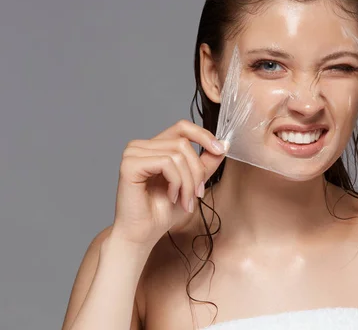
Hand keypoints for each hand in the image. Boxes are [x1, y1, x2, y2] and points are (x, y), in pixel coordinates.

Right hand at [111, 119, 226, 248]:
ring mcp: (133, 153)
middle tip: (197, 194)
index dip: (204, 135)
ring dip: (188, 182)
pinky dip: (176, 182)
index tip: (220, 150)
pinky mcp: (129, 164)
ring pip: (178, 154)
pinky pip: (166, 163)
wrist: (144, 234)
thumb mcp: (193, 183)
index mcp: (155, 146)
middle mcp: (141, 146)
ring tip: (185, 201)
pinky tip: (171, 197)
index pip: (182, 127)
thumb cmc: (163, 211)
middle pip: (184, 143)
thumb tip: (224, 144)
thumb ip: (206, 163)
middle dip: (197, 172)